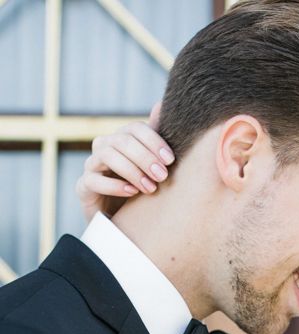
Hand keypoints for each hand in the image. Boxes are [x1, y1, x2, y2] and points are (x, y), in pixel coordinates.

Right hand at [75, 103, 175, 221]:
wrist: (123, 220)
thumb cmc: (142, 187)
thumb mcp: (153, 164)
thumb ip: (156, 138)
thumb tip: (161, 103)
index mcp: (123, 140)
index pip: (135, 129)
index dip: (153, 141)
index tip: (170, 160)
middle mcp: (104, 148)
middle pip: (121, 140)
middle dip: (144, 157)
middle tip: (163, 175)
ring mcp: (92, 167)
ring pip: (106, 155)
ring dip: (132, 171)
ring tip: (151, 188)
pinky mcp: (84, 188)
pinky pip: (92, 180)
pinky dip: (114, 185)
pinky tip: (131, 192)